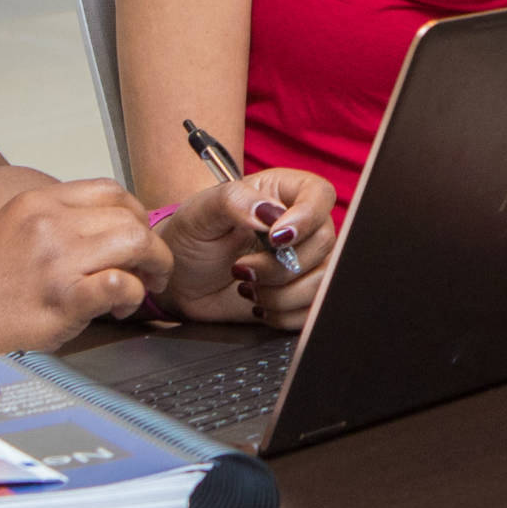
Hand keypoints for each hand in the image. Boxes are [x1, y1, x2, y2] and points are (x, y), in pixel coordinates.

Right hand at [0, 175, 163, 352]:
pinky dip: (132, 296)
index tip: (137, 237)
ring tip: (142, 287)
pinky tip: (118, 309)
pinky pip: (121, 284)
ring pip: (136, 242)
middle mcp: (49, 223)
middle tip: (150, 270)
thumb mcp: (13, 228)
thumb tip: (106, 227)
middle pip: (131, 215)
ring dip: (152, 267)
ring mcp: (57, 260)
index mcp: (38, 202)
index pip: (111, 190)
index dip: (135, 214)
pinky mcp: (62, 299)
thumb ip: (57, 222)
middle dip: (151, 244)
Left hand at [152, 169, 338, 329]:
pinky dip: (282, 314)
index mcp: (284, 193)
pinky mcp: (302, 295)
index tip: (273, 238)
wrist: (182, 279)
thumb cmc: (192, 236)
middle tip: (242, 268)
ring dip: (281, 294)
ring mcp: (306, 262)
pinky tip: (258, 303)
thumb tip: (269, 214)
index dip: (306, 218)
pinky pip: (312, 310)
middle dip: (280, 266)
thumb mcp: (201, 210)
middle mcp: (303, 226)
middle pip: (324, 243)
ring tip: (247, 287)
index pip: (320, 196)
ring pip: (322, 281)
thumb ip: (234, 201)